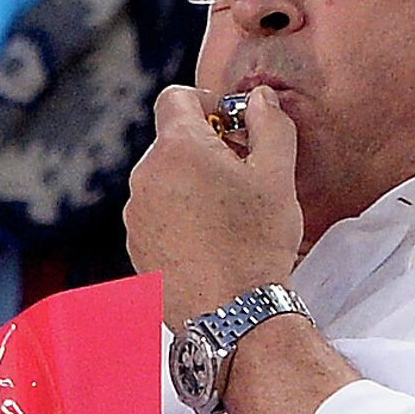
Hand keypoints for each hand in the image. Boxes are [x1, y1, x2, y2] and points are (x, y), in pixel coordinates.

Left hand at [124, 85, 303, 330]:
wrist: (232, 315)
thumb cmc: (257, 245)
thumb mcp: (279, 176)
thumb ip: (271, 124)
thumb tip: (261, 100)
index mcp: (178, 148)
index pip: (177, 98)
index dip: (207, 103)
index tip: (232, 127)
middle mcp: (146, 176)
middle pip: (172, 142)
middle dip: (204, 150)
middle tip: (242, 178)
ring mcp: (136, 214)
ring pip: (164, 181)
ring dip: (191, 186)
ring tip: (228, 218)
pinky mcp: (136, 246)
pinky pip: (157, 216)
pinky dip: (179, 219)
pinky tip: (210, 244)